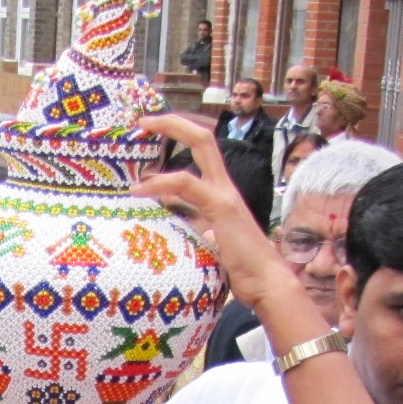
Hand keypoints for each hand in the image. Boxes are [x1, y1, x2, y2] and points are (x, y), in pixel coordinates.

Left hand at [131, 113, 295, 311]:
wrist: (266, 283)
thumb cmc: (237, 270)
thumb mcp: (206, 242)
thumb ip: (190, 226)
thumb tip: (167, 220)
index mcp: (221, 193)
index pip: (203, 151)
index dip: (179, 136)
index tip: (152, 133)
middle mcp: (224, 187)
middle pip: (203, 137)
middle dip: (173, 122)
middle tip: (143, 119)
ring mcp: (225, 194)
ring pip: (200, 146)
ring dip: (168, 135)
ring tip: (137, 136)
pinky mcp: (222, 207)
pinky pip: (187, 184)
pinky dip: (160, 183)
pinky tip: (137, 190)